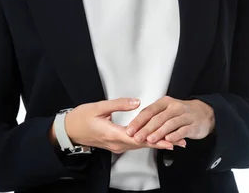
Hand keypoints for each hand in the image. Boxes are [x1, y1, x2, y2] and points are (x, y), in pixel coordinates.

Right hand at [51, 98, 183, 153]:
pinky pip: (135, 145)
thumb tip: (136, 102)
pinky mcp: (116, 144)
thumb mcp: (98, 107)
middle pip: (144, 145)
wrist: (68, 131)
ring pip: (141, 146)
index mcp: (113, 134)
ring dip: (157, 143)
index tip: (171, 140)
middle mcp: (117, 143)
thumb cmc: (81, 118)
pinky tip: (158, 140)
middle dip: (163, 142)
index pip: (139, 139)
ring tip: (175, 141)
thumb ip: (118, 104)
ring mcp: (116, 146)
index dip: (156, 140)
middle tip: (181, 141)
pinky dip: (148, 143)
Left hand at [125, 96, 214, 145]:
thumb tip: (135, 128)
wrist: (204, 113)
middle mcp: (175, 107)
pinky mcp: (193, 125)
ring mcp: (185, 116)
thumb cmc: (182, 113)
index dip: (139, 121)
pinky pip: (183, 130)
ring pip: (170, 124)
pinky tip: (168, 140)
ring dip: (159, 132)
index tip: (130, 130)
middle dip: (146, 128)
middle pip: (159, 118)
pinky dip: (175, 135)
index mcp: (165, 103)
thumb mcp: (166, 110)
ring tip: (150, 140)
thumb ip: (153, 117)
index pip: (149, 111)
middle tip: (137, 137)